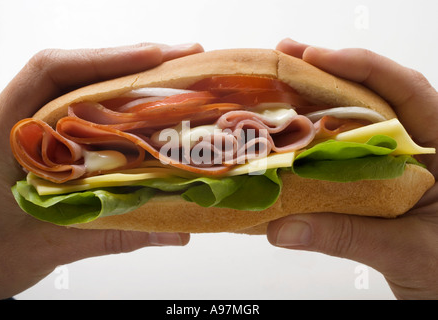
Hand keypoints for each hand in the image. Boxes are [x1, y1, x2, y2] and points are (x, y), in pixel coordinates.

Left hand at [0, 43, 202, 299]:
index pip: (52, 72)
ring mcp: (38, 131)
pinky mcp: (52, 145)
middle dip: (134, 65)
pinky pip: (90, 118)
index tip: (154, 57)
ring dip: (132, 85)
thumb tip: (176, 229)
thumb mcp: (49, 243)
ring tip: (178, 80)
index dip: (105, 59)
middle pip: (80, 75)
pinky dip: (123, 113)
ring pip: (87, 93)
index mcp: (2, 130)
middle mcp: (21, 121)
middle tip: (185, 62)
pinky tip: (152, 114)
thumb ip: (113, 233)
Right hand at [267, 38, 437, 299]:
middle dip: (328, 75)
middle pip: (372, 97)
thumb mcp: (406, 251)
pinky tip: (287, 135)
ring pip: (353, 122)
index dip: (361, 68)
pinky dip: (313, 143)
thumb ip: (346, 235)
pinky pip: (341, 153)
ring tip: (277, 86)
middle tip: (285, 58)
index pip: (406, 91)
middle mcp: (418, 147)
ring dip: (316, 104)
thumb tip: (282, 228)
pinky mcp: (373, 179)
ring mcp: (392, 162)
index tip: (315, 56)